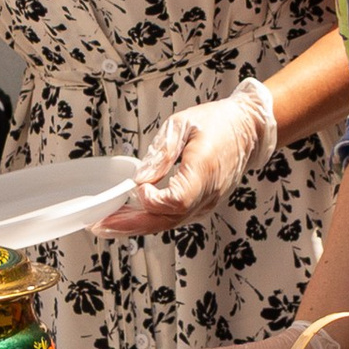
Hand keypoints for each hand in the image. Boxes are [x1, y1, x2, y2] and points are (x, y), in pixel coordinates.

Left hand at [100, 81, 278, 233]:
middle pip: (168, 220)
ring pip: (169, 223)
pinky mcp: (203, 205)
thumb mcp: (183, 124)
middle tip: (100, 225)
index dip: (153, 200)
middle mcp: (209, 193)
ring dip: (136, 226)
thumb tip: (140, 178)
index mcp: (205, 170)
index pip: (177, 201)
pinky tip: (129, 217)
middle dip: (131, 225)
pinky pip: (175, 219)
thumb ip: (160, 152)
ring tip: (106, 224)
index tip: (137, 188)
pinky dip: (150, 221)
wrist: (249, 130)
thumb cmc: (217, 122)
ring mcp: (208, 203)